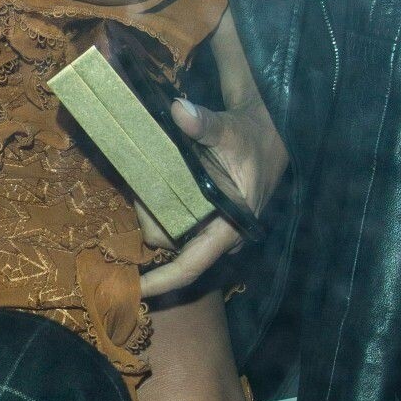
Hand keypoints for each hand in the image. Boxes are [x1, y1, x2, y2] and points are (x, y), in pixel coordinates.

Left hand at [139, 94, 288, 298]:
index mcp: (229, 229)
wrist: (268, 134)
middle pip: (166, 241)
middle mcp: (216, 234)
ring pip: (164, 228)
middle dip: (148, 217)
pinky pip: (168, 215)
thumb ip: (206, 124)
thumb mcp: (232, 130)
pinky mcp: (199, 212)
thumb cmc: (254, 139)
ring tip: (147, 175)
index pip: (190, 266)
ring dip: (150, 207)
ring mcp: (207, 225)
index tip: (133, 291)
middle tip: (142, 182)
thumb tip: (179, 110)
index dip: (160, 281)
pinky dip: (154, 202)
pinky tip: (146, 181)